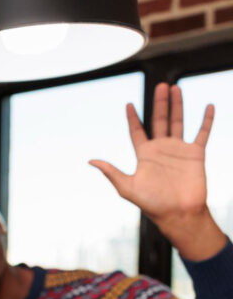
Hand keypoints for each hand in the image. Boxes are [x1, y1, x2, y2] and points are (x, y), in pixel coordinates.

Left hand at [90, 82, 223, 260]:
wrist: (177, 213)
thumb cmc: (151, 203)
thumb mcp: (127, 187)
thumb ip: (111, 172)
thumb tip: (90, 160)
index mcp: (144, 155)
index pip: (137, 131)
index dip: (132, 118)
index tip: (128, 104)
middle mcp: (161, 149)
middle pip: (159, 120)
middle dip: (159, 103)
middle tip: (160, 85)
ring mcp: (179, 150)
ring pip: (178, 122)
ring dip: (178, 105)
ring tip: (175, 88)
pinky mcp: (196, 154)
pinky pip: (202, 133)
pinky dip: (206, 120)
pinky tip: (208, 106)